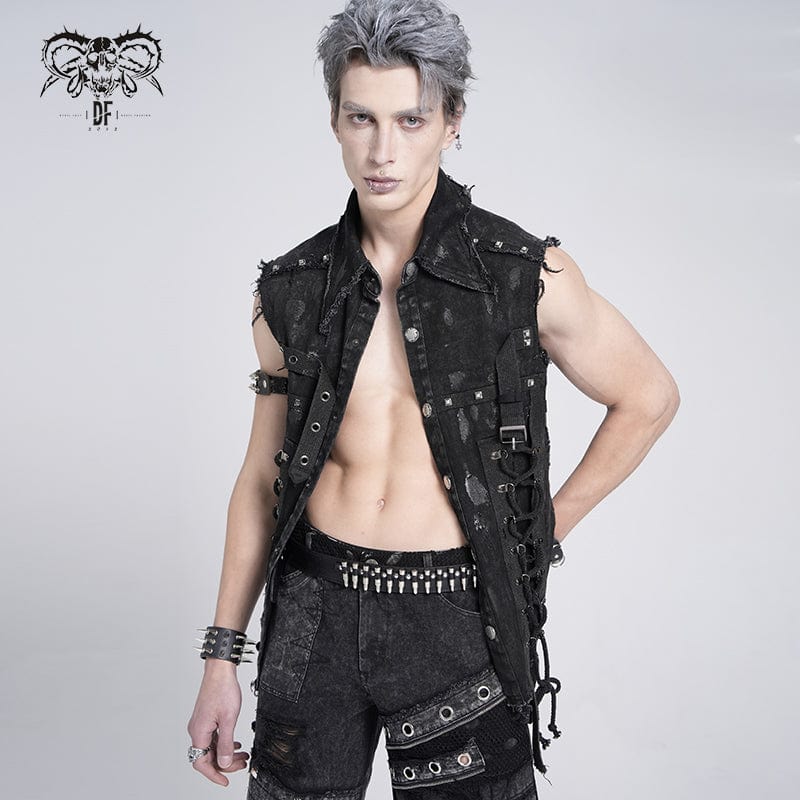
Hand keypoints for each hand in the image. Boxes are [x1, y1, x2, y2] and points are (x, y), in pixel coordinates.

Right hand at [187, 659, 249, 785]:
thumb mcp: (229, 719)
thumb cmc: (223, 689)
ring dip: (227, 752)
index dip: (214, 774)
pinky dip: (224, 742)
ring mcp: (201, 724)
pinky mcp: (206, 718)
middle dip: (225, 763)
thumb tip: (224, 763)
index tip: (225, 781)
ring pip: (212, 746)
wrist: (220, 670)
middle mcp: (197, 729)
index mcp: (199, 732)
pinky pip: (213, 737)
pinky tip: (235, 743)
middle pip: (208, 756)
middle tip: (241, 764)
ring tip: (243, 754)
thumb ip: (226, 743)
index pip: (201, 763)